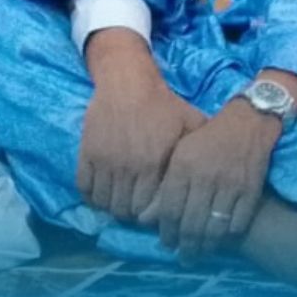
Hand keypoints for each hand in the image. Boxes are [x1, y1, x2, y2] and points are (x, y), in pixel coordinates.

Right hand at [77, 28, 205, 222]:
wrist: (127, 82)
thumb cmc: (163, 104)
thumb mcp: (190, 124)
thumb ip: (200, 150)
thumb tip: (212, 174)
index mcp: (154, 164)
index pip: (149, 209)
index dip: (152, 214)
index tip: (155, 211)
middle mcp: (128, 167)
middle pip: (126, 209)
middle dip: (133, 213)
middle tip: (138, 208)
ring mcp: (104, 162)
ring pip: (105, 202)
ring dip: (113, 206)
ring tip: (122, 201)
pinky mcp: (87, 155)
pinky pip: (85, 188)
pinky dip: (93, 196)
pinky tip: (104, 192)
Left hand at [139, 99, 281, 264]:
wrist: (248, 122)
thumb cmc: (209, 138)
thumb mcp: (181, 155)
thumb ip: (164, 186)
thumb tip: (144, 219)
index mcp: (183, 167)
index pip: (169, 210)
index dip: (166, 232)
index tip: (166, 244)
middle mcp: (205, 178)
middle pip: (191, 224)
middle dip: (186, 247)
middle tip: (184, 257)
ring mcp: (229, 185)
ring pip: (214, 229)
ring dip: (206, 246)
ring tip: (201, 253)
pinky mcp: (250, 190)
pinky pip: (237, 223)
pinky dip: (229, 235)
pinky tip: (223, 239)